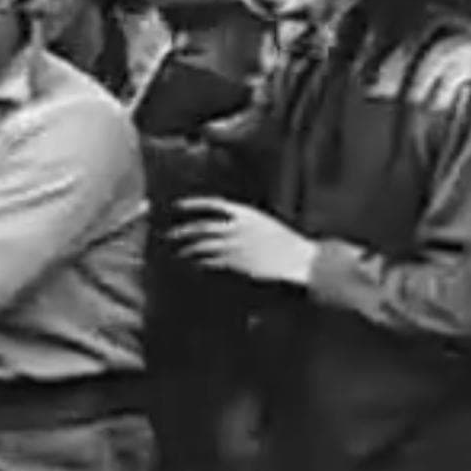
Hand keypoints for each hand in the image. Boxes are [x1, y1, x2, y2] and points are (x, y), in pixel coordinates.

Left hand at [170, 196, 318, 286]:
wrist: (302, 263)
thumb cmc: (287, 247)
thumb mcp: (266, 226)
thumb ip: (245, 223)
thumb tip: (229, 223)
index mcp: (246, 214)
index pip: (212, 203)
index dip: (192, 204)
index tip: (177, 205)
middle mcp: (237, 227)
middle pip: (200, 226)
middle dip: (181, 231)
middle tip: (168, 236)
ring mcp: (234, 245)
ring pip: (200, 245)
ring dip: (186, 250)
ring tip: (177, 254)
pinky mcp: (234, 264)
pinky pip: (208, 262)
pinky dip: (198, 263)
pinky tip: (192, 266)